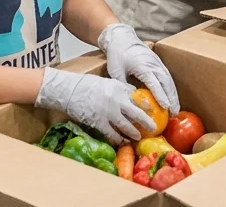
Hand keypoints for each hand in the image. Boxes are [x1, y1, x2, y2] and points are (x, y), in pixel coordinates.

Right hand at [36, 67, 154, 144]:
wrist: (70, 90)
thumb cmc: (88, 85)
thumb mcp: (109, 82)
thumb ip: (121, 89)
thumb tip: (134, 96)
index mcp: (120, 88)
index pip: (139, 97)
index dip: (148, 105)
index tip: (155, 111)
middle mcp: (117, 100)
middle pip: (137, 113)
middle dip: (146, 122)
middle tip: (153, 128)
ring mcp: (108, 112)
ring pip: (126, 126)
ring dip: (133, 133)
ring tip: (138, 137)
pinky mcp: (99, 122)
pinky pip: (111, 133)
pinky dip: (118, 139)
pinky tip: (121, 142)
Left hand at [98, 23, 179, 115]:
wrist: (122, 38)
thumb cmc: (117, 54)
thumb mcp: (115, 70)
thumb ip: (123, 85)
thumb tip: (129, 100)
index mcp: (143, 66)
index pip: (154, 83)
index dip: (160, 95)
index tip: (165, 106)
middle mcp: (153, 64)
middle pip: (166, 82)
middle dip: (171, 98)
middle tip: (174, 112)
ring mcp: (157, 63)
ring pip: (169, 80)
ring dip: (173, 94)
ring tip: (176, 108)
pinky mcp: (158, 63)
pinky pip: (167, 76)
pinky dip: (171, 88)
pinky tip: (172, 97)